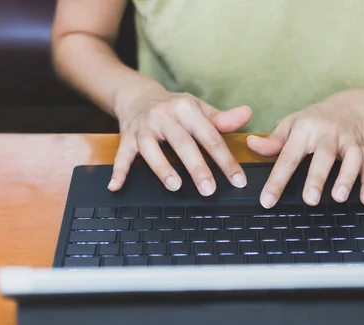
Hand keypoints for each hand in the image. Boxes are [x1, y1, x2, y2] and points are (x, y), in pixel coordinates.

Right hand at [108, 85, 251, 195]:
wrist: (137, 96)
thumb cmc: (175, 108)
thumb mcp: (199, 109)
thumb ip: (222, 119)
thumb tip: (248, 114)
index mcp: (187, 109)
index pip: (210, 137)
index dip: (225, 160)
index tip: (237, 180)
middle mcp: (165, 116)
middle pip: (183, 144)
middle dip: (197, 167)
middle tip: (209, 189)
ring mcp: (144, 127)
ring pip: (152, 149)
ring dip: (162, 168)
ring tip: (175, 186)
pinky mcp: (126, 138)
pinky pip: (121, 155)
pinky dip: (118, 171)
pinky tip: (115, 186)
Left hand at [247, 90, 363, 208]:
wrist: (351, 106)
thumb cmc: (315, 120)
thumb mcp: (291, 124)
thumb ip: (273, 140)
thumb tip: (252, 145)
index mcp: (306, 129)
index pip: (288, 156)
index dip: (277, 180)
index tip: (268, 200)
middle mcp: (329, 134)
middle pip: (323, 156)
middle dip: (317, 178)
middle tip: (310, 200)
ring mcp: (349, 142)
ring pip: (351, 160)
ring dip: (347, 179)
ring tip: (339, 198)